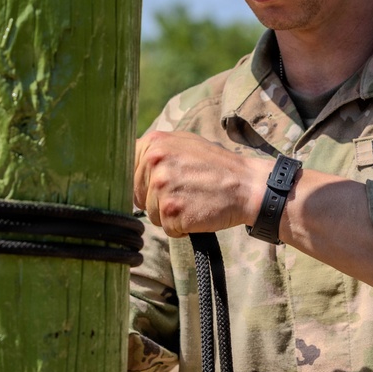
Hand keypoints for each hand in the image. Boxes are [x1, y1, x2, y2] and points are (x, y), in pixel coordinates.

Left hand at [133, 130, 270, 237]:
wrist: (248, 185)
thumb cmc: (216, 167)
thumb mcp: (184, 145)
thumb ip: (155, 150)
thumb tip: (125, 163)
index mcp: (154, 142)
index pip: (127, 170)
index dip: (142, 183)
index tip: (163, 183)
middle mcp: (154, 161)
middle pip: (137, 195)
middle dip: (157, 200)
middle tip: (186, 191)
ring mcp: (162, 186)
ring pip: (151, 214)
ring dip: (171, 215)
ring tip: (194, 200)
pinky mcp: (172, 211)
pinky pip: (167, 229)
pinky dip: (182, 227)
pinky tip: (199, 212)